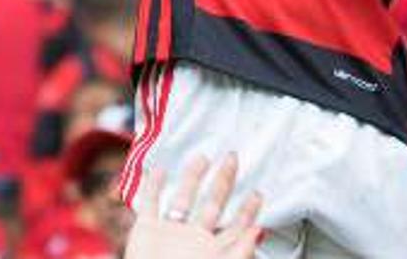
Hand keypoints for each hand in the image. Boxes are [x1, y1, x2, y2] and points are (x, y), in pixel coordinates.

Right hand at [128, 153, 263, 258]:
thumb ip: (239, 252)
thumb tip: (260, 230)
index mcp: (213, 251)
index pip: (236, 227)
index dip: (248, 212)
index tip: (259, 193)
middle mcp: (193, 240)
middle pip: (212, 205)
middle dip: (223, 182)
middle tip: (233, 158)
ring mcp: (169, 235)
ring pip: (182, 199)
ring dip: (191, 178)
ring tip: (202, 157)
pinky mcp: (146, 232)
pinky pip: (149, 203)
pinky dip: (152, 186)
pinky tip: (159, 170)